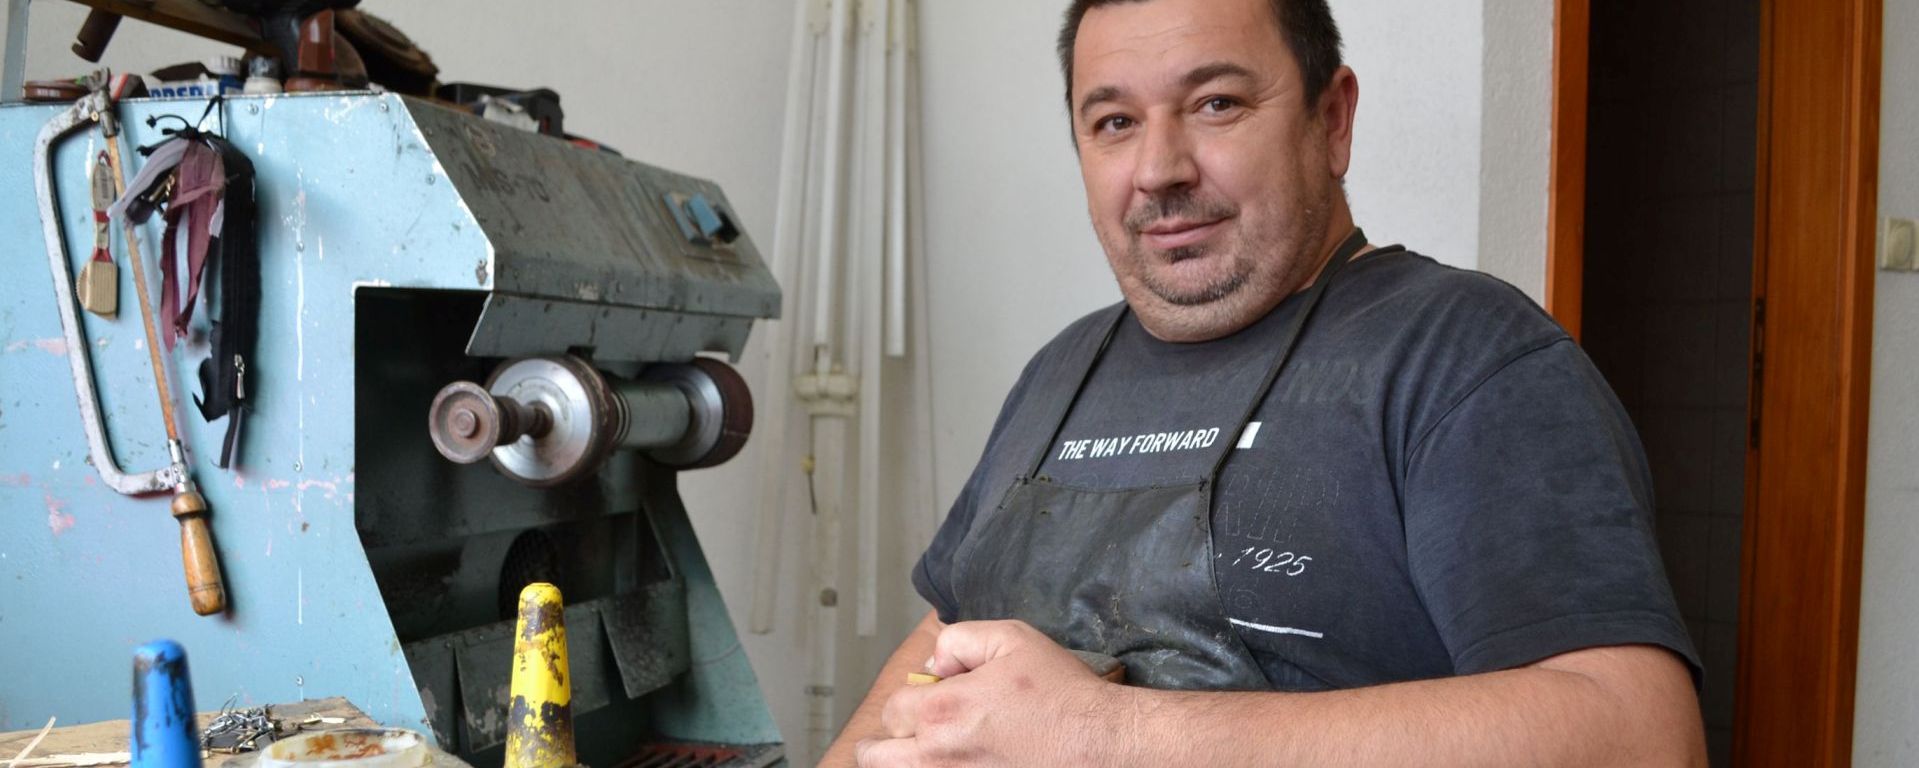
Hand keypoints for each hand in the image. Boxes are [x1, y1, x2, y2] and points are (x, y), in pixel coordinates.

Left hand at [854, 620, 1131, 766]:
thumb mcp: (1012, 638)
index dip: (908, 700)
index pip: (892, 710)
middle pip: (877, 758)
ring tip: (921, 755)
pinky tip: (953, 765)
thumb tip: (933, 664)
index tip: (927, 700)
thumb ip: (959, 639)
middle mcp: (940, 756)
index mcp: (943, 711)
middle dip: (885, 743)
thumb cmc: (1062, 694)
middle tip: (901, 737)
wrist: (1100, 744)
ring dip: (902, 764)